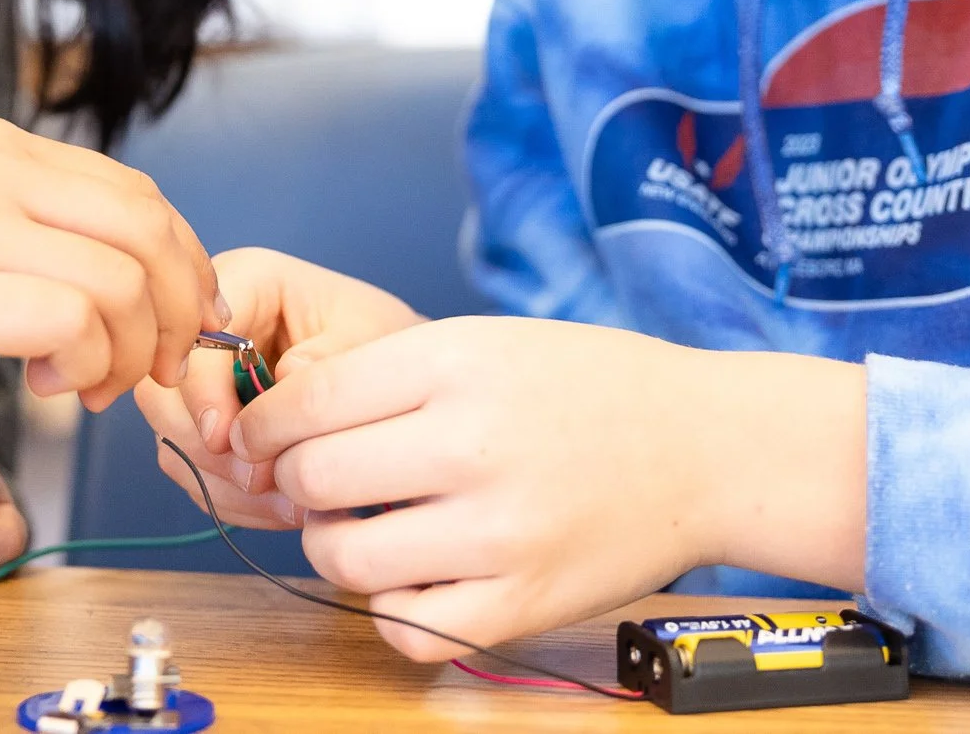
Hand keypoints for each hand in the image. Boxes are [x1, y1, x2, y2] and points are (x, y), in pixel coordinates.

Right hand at [0, 118, 224, 411]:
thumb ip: (33, 224)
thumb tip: (132, 281)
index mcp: (3, 147)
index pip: (138, 194)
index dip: (182, 261)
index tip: (181, 318)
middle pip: (148, 230)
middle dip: (176, 309)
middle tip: (154, 367)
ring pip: (120, 282)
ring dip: (128, 352)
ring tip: (90, 389)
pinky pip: (70, 322)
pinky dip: (85, 365)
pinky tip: (51, 388)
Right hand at [135, 247, 423, 528]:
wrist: (404, 379)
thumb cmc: (385, 342)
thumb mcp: (370, 338)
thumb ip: (326, 361)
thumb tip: (278, 387)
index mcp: (245, 281)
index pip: (193, 335)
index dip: (200, 390)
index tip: (226, 438)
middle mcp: (209, 329)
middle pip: (162, 391)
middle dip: (206, 447)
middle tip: (261, 480)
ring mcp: (203, 382)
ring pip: (173, 439)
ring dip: (222, 482)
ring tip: (289, 501)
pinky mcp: (209, 427)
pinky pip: (195, 471)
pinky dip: (233, 499)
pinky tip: (283, 506)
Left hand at [230, 317, 867, 659]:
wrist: (706, 447)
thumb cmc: (589, 387)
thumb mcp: (484, 341)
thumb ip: (387, 376)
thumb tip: (284, 426)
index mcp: (456, 363)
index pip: (307, 402)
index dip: (266, 424)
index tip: (263, 436)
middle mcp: (473, 444)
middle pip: (314, 479)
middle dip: (298, 483)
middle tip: (322, 482)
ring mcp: (499, 531)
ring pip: (345, 560)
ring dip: (335, 548)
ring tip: (366, 530)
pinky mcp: (523, 602)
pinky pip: (407, 629)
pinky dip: (394, 609)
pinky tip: (418, 577)